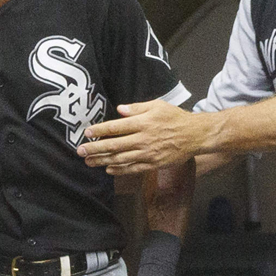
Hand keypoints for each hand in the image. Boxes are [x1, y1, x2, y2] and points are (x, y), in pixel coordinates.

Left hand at [78, 100, 204, 174]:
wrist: (195, 135)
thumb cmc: (175, 117)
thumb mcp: (157, 105)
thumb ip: (137, 108)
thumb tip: (119, 109)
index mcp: (143, 122)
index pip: (116, 127)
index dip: (99, 131)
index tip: (86, 133)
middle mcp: (143, 138)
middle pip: (114, 145)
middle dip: (95, 148)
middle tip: (80, 151)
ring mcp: (148, 153)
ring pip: (120, 159)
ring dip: (102, 161)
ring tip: (89, 162)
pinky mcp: (153, 164)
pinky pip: (133, 168)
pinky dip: (119, 170)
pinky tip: (108, 169)